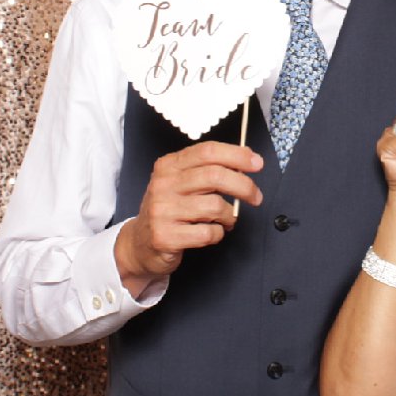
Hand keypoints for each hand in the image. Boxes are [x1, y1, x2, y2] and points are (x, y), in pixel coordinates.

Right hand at [115, 140, 262, 296]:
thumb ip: (206, 169)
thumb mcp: (179, 182)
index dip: (237, 155)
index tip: (257, 163)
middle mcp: (164, 185)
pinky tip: (212, 233)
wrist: (139, 243)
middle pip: (215, 176)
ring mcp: (163, 211)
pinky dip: (218, 234)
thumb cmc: (169, 209)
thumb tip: (245, 159)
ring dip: (230, 215)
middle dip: (244, 186)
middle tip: (255, 197)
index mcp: (169, 165)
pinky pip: (207, 233)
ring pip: (214, 206)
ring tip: (227, 219)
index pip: (208, 151)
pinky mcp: (166, 237)